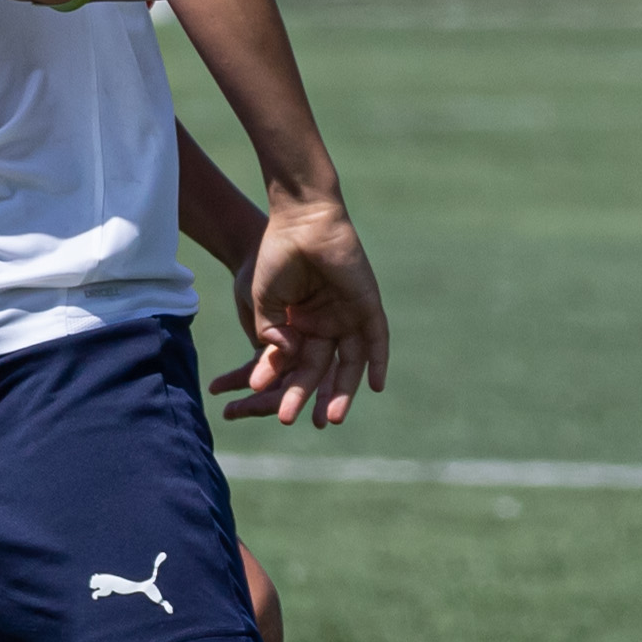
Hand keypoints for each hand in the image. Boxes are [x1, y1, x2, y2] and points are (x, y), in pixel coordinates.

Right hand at [208, 194, 388, 427]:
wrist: (300, 221)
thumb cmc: (277, 256)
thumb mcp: (264, 302)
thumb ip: (270, 334)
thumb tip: (282, 362)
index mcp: (299, 324)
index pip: (295, 364)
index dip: (283, 386)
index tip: (270, 409)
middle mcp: (325, 323)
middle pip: (321, 369)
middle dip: (306, 395)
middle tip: (292, 420)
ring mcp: (347, 315)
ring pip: (349, 361)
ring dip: (343, 390)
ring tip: (332, 417)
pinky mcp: (367, 305)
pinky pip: (376, 339)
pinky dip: (378, 361)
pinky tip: (373, 387)